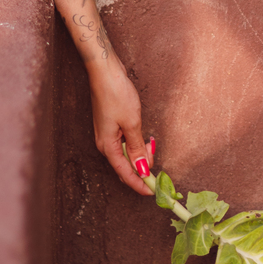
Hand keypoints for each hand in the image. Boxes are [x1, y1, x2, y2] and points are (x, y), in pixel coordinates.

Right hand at [87, 56, 154, 194]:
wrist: (104, 71)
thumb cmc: (116, 94)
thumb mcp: (131, 123)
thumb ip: (137, 148)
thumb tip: (142, 169)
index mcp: (107, 146)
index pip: (124, 173)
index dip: (139, 184)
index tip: (152, 191)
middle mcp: (104, 143)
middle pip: (123, 166)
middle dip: (141, 172)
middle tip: (158, 176)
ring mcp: (107, 134)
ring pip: (125, 154)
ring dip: (139, 157)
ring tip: (153, 154)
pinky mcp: (111, 125)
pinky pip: (123, 143)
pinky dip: (135, 147)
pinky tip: (144, 144)